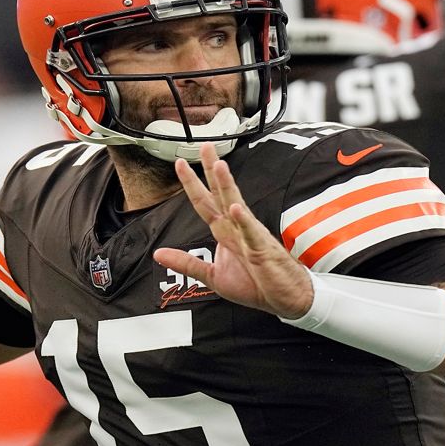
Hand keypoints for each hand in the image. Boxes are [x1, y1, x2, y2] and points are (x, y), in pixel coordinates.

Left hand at [152, 142, 312, 319]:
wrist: (285, 299)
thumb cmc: (255, 285)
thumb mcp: (213, 276)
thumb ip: (187, 263)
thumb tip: (159, 253)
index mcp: (225, 232)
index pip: (205, 202)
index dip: (192, 183)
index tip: (180, 163)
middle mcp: (237, 228)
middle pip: (221, 194)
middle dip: (212, 170)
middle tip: (205, 146)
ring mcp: (251, 236)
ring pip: (236, 206)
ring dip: (227, 186)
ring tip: (219, 166)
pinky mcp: (263, 250)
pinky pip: (252, 233)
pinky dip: (244, 221)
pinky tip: (235, 208)